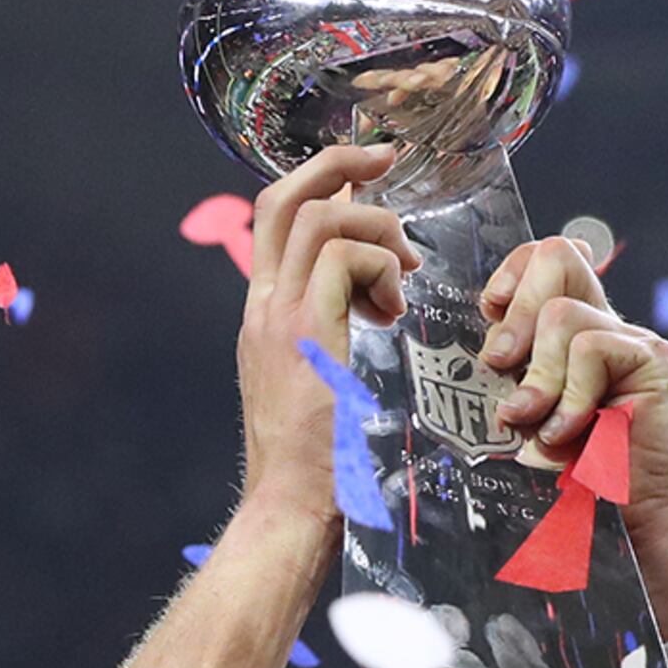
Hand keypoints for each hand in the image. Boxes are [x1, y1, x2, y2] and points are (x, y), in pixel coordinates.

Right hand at [236, 144, 420, 527]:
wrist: (292, 508)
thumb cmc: (321, 464)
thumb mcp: (323, 385)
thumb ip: (335, 338)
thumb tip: (372, 308)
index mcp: (266, 313)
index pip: (278, 217)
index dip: (322, 179)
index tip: (371, 175)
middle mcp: (263, 305)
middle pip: (284, 196)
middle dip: (341, 162)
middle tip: (390, 160)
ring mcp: (278, 316)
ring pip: (319, 217)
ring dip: (375, 229)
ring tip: (404, 274)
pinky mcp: (305, 333)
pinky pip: (343, 258)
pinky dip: (381, 268)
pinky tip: (393, 311)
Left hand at [477, 240, 667, 537]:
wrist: (614, 532)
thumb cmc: (563, 481)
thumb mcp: (524, 413)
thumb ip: (514, 368)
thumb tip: (489, 332)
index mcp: (577, 332)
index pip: (550, 257)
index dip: (515, 272)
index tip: (491, 311)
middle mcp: (610, 327)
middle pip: (556, 258)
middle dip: (516, 315)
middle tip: (500, 365)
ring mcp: (638, 342)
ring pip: (564, 315)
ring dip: (539, 378)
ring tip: (540, 425)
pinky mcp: (657, 364)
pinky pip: (590, 350)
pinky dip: (569, 397)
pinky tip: (569, 435)